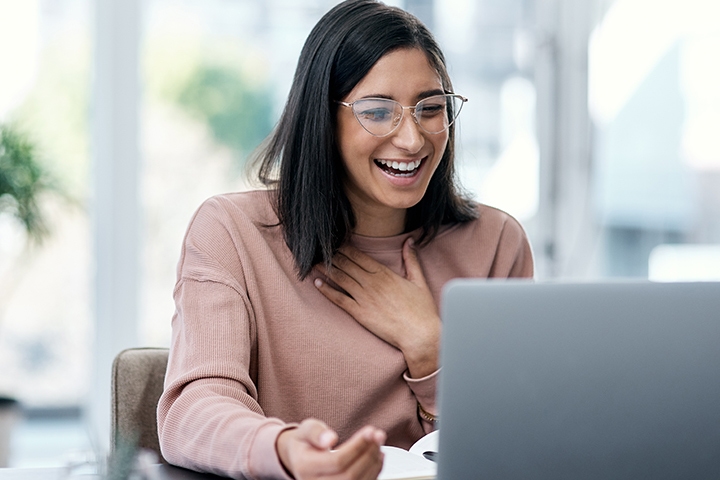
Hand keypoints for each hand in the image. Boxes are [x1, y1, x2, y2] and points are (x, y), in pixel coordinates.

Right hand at [276, 419, 385, 479]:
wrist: (299, 459)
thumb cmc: (305, 442)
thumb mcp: (306, 430)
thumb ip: (316, 432)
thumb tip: (330, 439)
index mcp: (305, 467)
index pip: (337, 461)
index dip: (357, 446)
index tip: (370, 430)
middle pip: (350, 475)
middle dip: (368, 453)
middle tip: (378, 434)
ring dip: (374, 462)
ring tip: (378, 442)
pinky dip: (374, 471)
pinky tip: (378, 456)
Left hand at [314, 238, 440, 377]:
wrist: (419, 334)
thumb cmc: (421, 309)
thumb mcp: (418, 280)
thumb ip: (411, 258)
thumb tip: (409, 240)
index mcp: (384, 273)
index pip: (358, 256)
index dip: (344, 248)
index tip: (334, 242)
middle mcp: (371, 283)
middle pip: (346, 264)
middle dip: (332, 256)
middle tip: (320, 249)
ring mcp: (364, 298)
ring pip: (340, 278)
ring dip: (325, 269)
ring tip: (313, 262)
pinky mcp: (359, 313)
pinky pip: (339, 299)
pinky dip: (327, 290)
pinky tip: (317, 283)